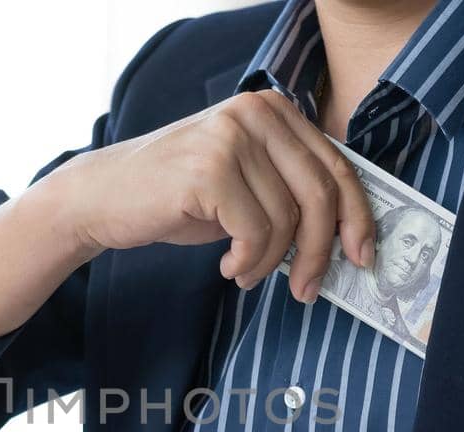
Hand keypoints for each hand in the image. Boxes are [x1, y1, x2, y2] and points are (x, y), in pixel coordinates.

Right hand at [54, 89, 376, 301]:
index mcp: (272, 109)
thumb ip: (289, 190)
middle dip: (319, 252)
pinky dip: (247, 263)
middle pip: (318, 193)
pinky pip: (255, 233)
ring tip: (243, 272)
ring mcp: (231, 137)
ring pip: (286, 220)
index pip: (336, 165)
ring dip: (270, 263)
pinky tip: (226, 267)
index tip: (361, 256)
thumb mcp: (244, 183)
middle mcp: (255, 113)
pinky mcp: (210, 170)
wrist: (102, 197)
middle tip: (306, 289)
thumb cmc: (176, 197)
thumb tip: (345, 236)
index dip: (356, 217)